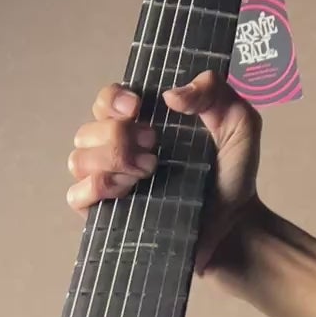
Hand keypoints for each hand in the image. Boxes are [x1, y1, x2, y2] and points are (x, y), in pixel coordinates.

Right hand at [65, 73, 261, 271]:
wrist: (235, 225)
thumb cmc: (234, 175)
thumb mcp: (239, 122)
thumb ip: (213, 91)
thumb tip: (170, 95)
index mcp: (144, 123)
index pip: (107, 101)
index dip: (113, 99)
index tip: (137, 107)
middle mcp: (120, 150)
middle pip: (87, 130)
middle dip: (118, 136)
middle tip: (154, 149)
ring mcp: (112, 183)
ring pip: (78, 159)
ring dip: (110, 160)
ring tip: (148, 172)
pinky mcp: (108, 215)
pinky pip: (76, 195)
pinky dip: (96, 187)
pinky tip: (128, 190)